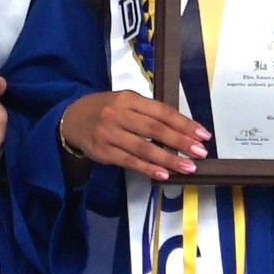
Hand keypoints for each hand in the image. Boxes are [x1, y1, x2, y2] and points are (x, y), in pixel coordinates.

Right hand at [62, 88, 206, 183]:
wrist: (71, 118)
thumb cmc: (106, 109)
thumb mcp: (125, 101)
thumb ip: (148, 112)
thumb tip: (181, 128)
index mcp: (129, 99)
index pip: (162, 112)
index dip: (184, 123)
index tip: (202, 134)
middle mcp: (119, 115)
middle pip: (155, 129)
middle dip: (181, 141)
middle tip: (200, 152)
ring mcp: (110, 134)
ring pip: (144, 148)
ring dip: (168, 159)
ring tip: (188, 167)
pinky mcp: (104, 151)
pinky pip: (130, 161)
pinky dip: (148, 168)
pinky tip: (164, 174)